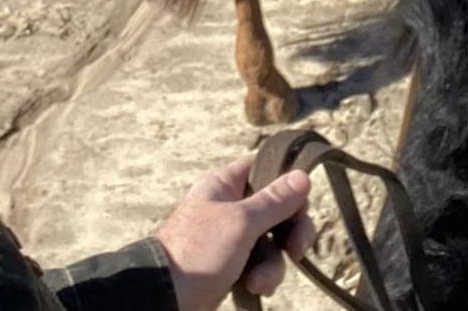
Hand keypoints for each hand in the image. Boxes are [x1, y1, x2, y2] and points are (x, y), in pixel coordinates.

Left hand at [154, 157, 313, 310]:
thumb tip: (303, 175)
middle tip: (296, 251)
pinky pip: (259, 265)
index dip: (288, 185)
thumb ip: (274, 201)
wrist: (165, 297)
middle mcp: (229, 206)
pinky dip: (261, 277)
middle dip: (289, 234)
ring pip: (271, 243)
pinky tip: (252, 289)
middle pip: (276, 210)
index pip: (267, 170)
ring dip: (272, 265)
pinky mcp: (231, 265)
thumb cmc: (198, 252)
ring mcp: (230, 237)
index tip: (301, 207)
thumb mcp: (241, 223)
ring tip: (257, 281)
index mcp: (226, 184)